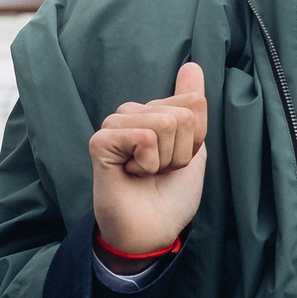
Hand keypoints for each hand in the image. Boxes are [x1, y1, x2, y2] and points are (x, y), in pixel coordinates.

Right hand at [88, 62, 208, 268]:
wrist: (151, 231)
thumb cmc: (170, 195)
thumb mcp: (193, 147)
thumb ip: (192, 106)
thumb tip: (192, 65)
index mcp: (152, 111)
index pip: (194, 103)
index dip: (195, 140)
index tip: (176, 161)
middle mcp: (131, 113)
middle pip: (183, 114)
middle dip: (181, 153)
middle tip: (160, 172)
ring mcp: (113, 126)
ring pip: (166, 123)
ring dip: (166, 161)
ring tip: (146, 174)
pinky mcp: (101, 142)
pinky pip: (145, 137)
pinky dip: (148, 164)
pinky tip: (131, 174)